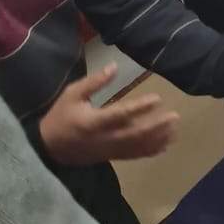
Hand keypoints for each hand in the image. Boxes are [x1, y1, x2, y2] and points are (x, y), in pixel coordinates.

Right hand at [39, 66, 179, 165]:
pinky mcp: (111, 156)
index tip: (158, 98)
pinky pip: (134, 155)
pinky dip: (151, 151)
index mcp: (93, 122)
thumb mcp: (72, 94)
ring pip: (137, 147)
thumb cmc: (60, 117)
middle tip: (174, 116)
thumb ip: (94, 82)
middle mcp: (104, 138)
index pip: (121, 114)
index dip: (140, 108)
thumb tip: (114, 67)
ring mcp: (109, 150)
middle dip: (156, 126)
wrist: (48, 149)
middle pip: (134, 134)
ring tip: (175, 129)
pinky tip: (165, 144)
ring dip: (158, 138)